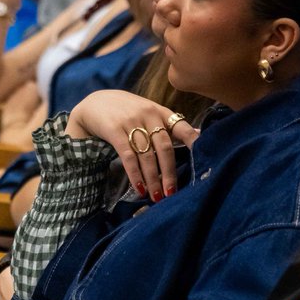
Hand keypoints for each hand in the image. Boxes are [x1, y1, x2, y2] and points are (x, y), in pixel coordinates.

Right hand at [66, 90, 198, 199]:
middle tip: (172, 193)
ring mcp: (130, 122)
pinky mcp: (114, 130)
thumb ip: (169, 124)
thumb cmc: (127, 110)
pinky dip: (135, 174)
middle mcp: (148, 115)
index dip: (193, 143)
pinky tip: (140, 188)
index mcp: (160, 111)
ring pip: (147, 155)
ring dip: (152, 179)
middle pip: (165, 147)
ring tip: (157, 197)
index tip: (204, 159)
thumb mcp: (149, 111)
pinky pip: (128, 156)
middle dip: (169, 173)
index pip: (181, 127)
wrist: (95, 102)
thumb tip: (198, 134)